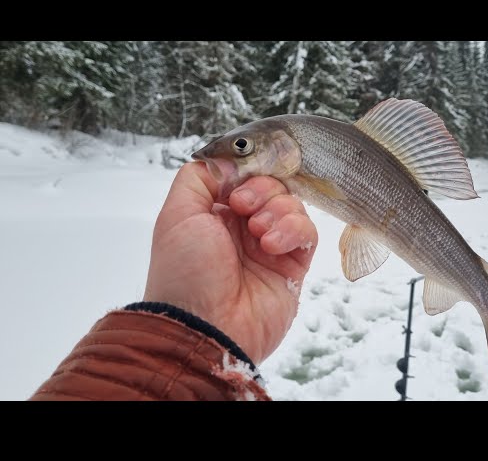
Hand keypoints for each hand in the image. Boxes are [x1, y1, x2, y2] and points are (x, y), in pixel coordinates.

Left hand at [143, 162, 317, 364]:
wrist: (205, 327)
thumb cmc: (184, 272)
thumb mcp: (177, 214)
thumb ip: (199, 177)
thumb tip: (231, 162)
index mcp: (216, 214)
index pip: (245, 177)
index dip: (247, 173)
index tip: (235, 187)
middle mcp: (244, 228)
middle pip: (271, 186)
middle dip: (261, 190)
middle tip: (243, 209)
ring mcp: (271, 247)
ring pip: (292, 205)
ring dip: (277, 211)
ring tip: (258, 235)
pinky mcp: (293, 266)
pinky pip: (307, 232)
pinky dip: (294, 229)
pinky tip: (271, 245)